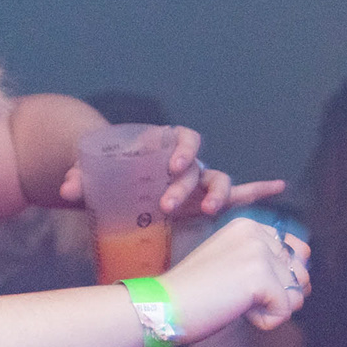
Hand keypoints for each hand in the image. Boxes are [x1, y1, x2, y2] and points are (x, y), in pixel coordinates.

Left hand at [59, 126, 286, 217]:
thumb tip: (67, 187)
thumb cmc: (105, 173)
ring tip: (208, 210)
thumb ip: (80, 177)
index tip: (171, 165)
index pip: (182, 137)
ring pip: (217, 182)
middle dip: (185, 185)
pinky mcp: (199, 201)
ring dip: (216, 195)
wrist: (110, 180)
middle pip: (197, 168)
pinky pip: (235, 194)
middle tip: (165, 205)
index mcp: (162, 145)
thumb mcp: (92, 174)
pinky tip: (278, 186)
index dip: (182, 148)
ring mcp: (195, 182)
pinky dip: (256, 189)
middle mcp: (185, 162)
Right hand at [159, 216, 309, 337]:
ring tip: (235, 301)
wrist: (163, 306)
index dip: (278, 277)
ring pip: (296, 293)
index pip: (296, 252)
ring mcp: (258, 253)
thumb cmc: (193, 293)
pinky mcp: (259, 277)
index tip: (240, 283)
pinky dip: (265, 321)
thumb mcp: (232, 264)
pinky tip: (237, 311)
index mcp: (249, 226)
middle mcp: (256, 233)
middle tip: (238, 295)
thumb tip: (307, 281)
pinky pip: (285, 310)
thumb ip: (267, 263)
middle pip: (300, 273)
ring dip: (270, 308)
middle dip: (279, 293)